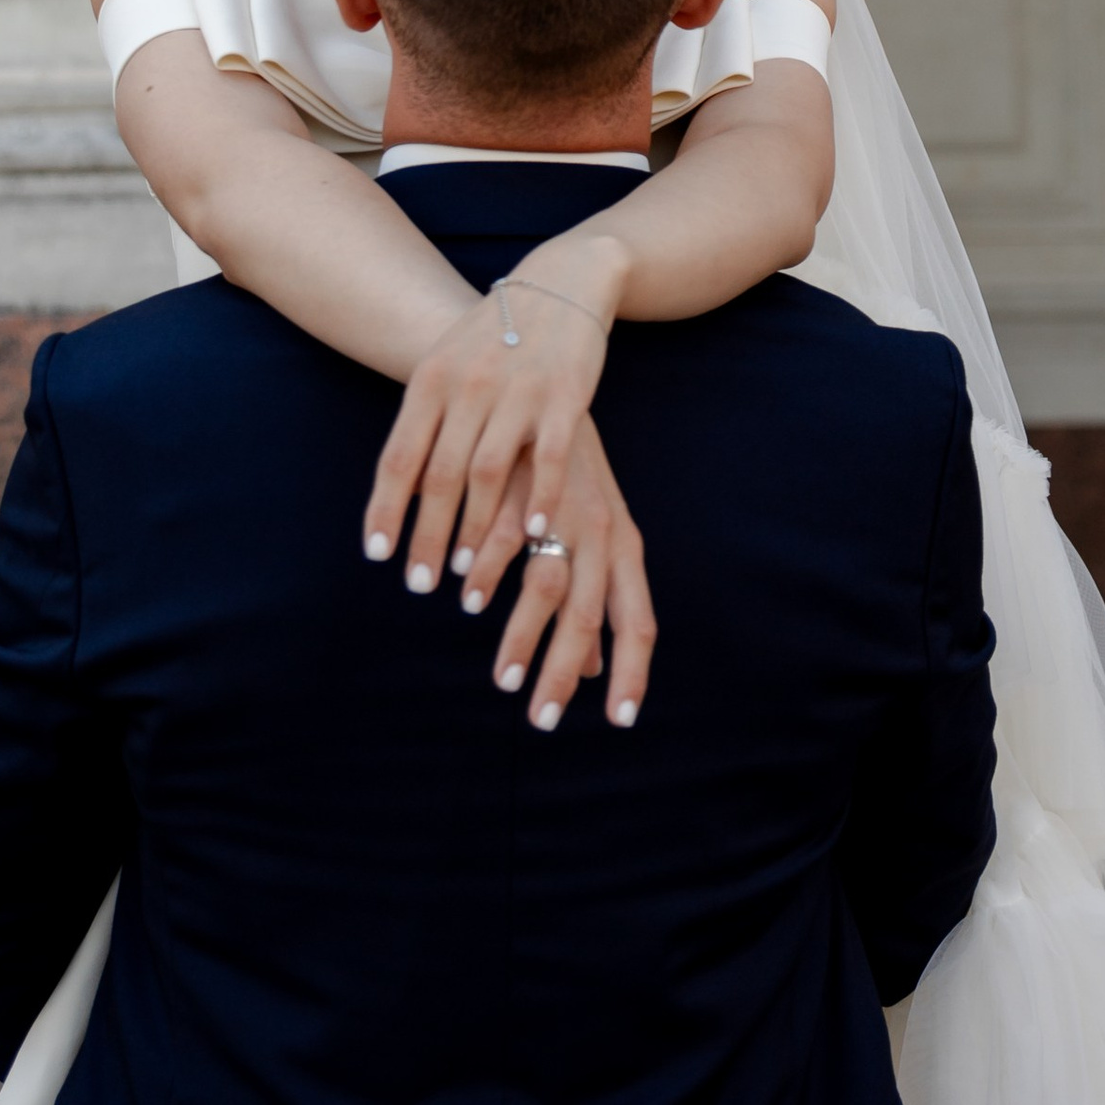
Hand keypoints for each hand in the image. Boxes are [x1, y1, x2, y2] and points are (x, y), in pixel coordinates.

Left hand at [363, 227, 625, 588]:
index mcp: (431, 377)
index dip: (386, 507)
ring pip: (489, 474)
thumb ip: (427, 418)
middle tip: (419, 585)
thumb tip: (399, 486)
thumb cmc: (495, 333)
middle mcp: (469, 385)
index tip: (378, 555)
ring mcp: (518, 391)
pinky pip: (549, 459)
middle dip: (427, 536)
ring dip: (475, 531)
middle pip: (440, 475)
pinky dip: (539, 500)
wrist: (560, 279)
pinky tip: (535, 537)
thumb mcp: (447, 363)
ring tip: (465, 576)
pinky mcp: (565, 397)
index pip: (400, 455)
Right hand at [484, 411, 655, 731]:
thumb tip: (598, 673)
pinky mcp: (519, 484)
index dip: (633, 672)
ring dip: (522, 638)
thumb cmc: (569, 475)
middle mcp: (600, 529)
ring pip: (546, 586)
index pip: (638, 620)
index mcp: (623, 545)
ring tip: (504, 679)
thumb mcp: (593, 534)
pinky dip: (485, 576)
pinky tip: (465, 600)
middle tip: (544, 720)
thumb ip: (594, 601)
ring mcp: (560, 507)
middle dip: (566, 673)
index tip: (620, 721)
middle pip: (590, 615)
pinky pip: (502, 541)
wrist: (542, 383)